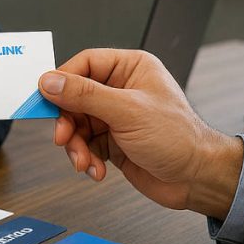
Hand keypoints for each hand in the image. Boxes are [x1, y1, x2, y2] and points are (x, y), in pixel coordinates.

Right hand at [38, 49, 241, 217]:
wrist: (198, 179)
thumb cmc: (179, 138)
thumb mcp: (127, 111)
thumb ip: (85, 95)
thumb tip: (51, 81)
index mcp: (130, 68)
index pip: (85, 64)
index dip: (63, 80)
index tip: (45, 98)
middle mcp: (122, 89)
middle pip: (76, 97)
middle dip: (68, 122)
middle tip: (63, 138)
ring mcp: (117, 116)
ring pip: (78, 124)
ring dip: (76, 145)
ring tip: (84, 161)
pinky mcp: (114, 141)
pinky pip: (86, 145)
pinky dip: (86, 158)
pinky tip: (95, 169)